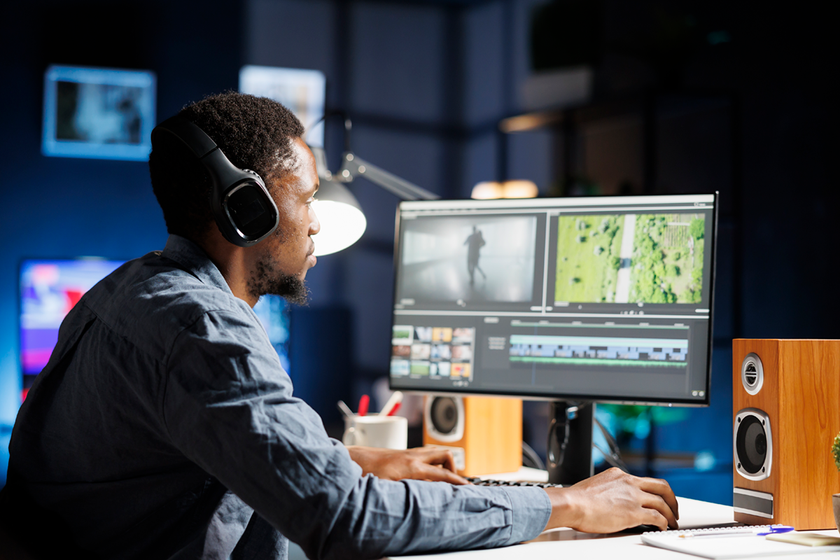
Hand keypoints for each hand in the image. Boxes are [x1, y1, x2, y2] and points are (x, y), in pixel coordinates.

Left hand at [346, 446, 467, 484]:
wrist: (356, 459)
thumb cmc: (369, 473)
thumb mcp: (390, 487)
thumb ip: (409, 492)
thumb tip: (424, 499)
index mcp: (413, 467)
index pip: (442, 474)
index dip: (457, 481)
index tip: (467, 487)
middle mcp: (414, 456)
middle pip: (444, 455)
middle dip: (453, 467)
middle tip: (453, 481)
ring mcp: (410, 453)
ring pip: (435, 453)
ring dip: (442, 463)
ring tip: (441, 478)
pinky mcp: (405, 453)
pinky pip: (426, 455)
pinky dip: (431, 462)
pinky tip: (425, 475)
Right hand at [543, 467, 678, 532]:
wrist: (572, 503)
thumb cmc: (576, 499)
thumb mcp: (596, 486)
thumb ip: (609, 490)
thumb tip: (612, 501)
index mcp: (619, 475)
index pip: (645, 481)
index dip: (656, 491)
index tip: (659, 498)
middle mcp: (629, 482)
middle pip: (661, 487)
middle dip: (672, 499)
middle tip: (674, 509)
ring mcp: (633, 497)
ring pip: (662, 503)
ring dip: (671, 515)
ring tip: (672, 523)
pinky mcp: (633, 512)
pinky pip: (657, 518)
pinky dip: (664, 523)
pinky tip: (663, 528)